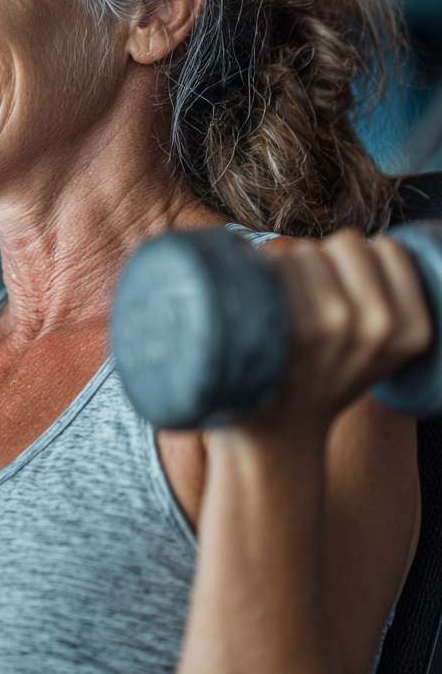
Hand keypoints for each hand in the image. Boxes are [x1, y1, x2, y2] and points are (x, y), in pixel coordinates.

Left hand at [261, 228, 432, 434]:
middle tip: (304, 303)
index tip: (339, 289)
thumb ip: (385, 303)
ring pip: (306, 249)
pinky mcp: (295, 325)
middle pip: (344, 242)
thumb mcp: (377, 352)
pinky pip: (278, 262)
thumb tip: (368, 246)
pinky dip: (261, 273)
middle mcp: (381, 324)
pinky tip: (261, 306)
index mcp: (413, 330)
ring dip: (286, 267)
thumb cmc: (320, 380)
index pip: (387, 249)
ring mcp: (338, 322)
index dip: (357, 261)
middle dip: (322, 260)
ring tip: (282, 310)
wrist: (278, 432)